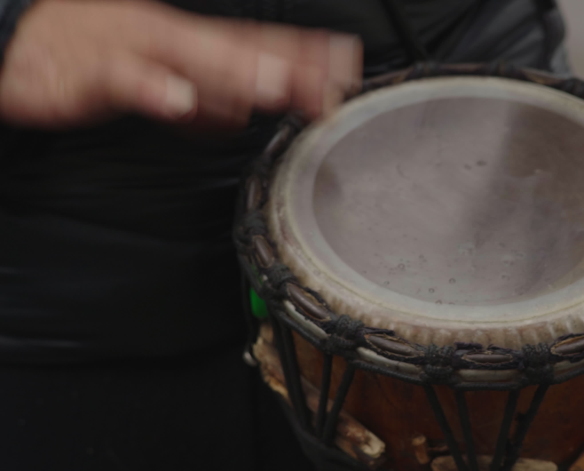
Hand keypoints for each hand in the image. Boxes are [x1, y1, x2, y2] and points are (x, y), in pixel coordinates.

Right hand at [0, 0, 361, 128]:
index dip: (304, 56)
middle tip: (332, 80)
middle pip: (240, 51)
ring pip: (192, 59)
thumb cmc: (98, 56)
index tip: (348, 67)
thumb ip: (205, 99)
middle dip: (289, 65)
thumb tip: (246, 115)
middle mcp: (173, 40)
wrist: (21, 41)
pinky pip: (125, 79)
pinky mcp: (95, 71)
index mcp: (191, 44)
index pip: (258, 46)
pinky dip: (153, 89)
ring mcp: (136, 51)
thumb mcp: (164, 79)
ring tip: (278, 85)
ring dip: (238, 72)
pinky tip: (179, 100)